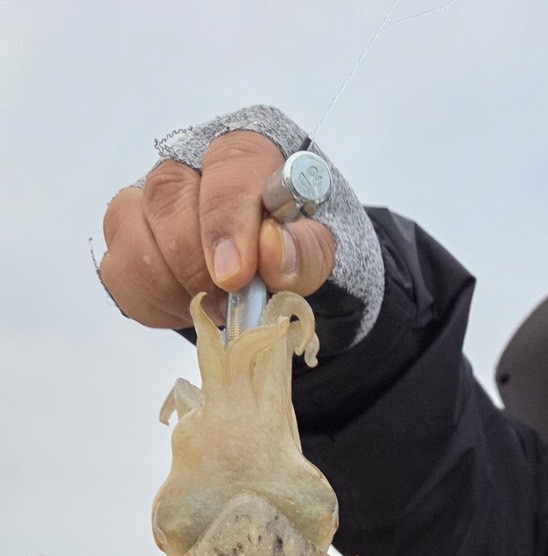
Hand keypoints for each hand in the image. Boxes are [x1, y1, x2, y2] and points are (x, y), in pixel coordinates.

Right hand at [100, 132, 336, 328]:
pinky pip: (118, 269)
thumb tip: (273, 250)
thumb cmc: (298, 250)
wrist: (279, 274)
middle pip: (167, 194)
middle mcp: (190, 164)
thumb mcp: (324, 252)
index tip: (235, 275)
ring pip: (130, 228)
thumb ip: (307, 249)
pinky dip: (152, 301)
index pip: (226, 166)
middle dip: (194, 261)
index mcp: (246, 151)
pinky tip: (188, 307)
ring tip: (214, 308)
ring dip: (172, 284)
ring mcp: (149, 198)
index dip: (226, 221)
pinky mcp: (127, 237)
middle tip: (226, 302)